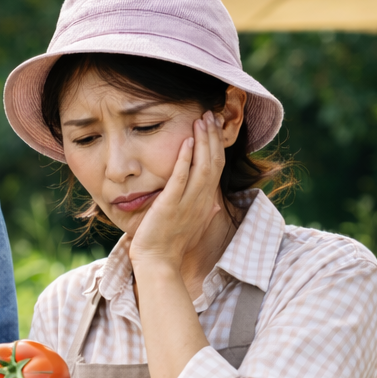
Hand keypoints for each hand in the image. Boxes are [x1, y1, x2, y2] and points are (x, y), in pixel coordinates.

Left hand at [129, 111, 227, 266]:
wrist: (159, 263)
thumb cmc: (171, 245)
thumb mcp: (192, 225)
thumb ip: (203, 212)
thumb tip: (216, 206)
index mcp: (206, 203)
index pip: (217, 168)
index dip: (218, 146)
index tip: (215, 127)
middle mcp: (201, 201)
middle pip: (214, 162)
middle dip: (213, 137)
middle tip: (210, 114)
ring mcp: (187, 203)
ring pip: (202, 166)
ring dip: (203, 141)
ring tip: (201, 120)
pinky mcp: (170, 205)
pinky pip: (180, 178)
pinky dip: (184, 158)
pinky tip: (186, 141)